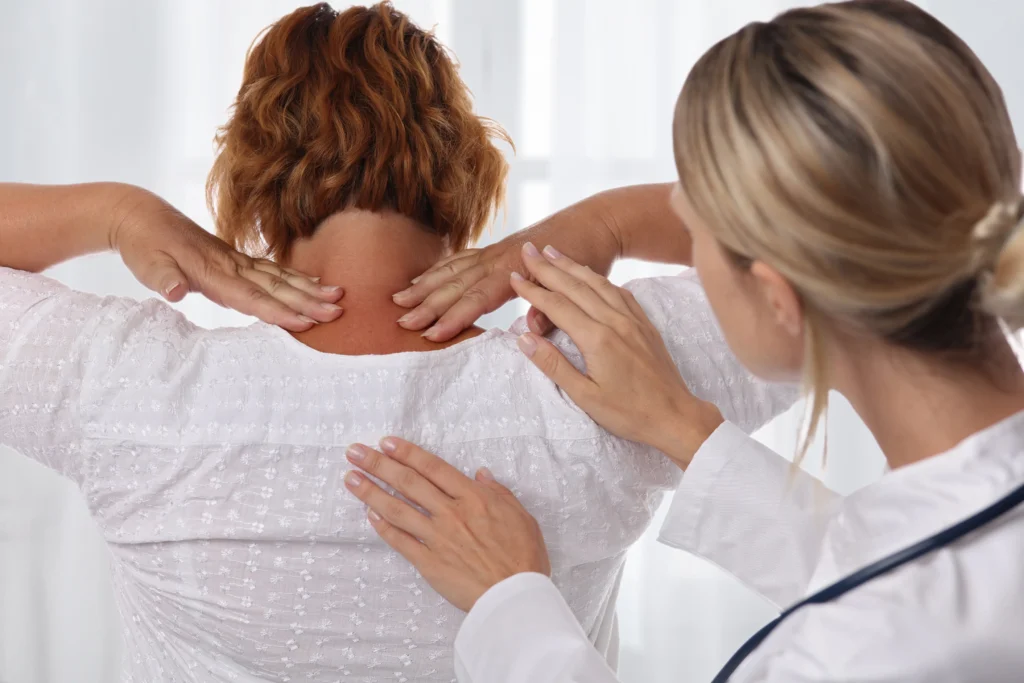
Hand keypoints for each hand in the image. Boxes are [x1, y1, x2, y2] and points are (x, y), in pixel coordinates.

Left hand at [111, 188, 342, 330]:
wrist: (142, 215)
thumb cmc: (144, 246)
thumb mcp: (145, 264)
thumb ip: (164, 279)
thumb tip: (177, 292)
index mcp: (213, 271)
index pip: (251, 296)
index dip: (278, 311)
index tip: (305, 322)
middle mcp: (232, 266)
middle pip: (276, 287)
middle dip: (308, 301)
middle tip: (338, 311)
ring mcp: (237, 261)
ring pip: (280, 277)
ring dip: (310, 289)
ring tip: (339, 297)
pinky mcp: (237, 260)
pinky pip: (273, 270)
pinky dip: (296, 278)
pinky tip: (313, 284)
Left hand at [343, 438, 550, 611]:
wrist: (516, 596)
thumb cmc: (523, 557)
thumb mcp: (520, 516)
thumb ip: (499, 493)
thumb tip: (480, 474)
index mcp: (474, 498)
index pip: (433, 468)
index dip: (407, 453)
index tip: (386, 442)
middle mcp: (451, 513)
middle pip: (409, 483)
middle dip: (379, 465)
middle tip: (355, 452)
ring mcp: (437, 538)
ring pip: (398, 509)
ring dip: (371, 492)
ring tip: (350, 478)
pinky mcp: (429, 563)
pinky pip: (401, 542)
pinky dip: (383, 527)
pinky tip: (368, 515)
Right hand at [391, 211, 621, 342]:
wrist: (598, 222)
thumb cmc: (591, 256)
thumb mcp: (579, 289)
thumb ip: (552, 312)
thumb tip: (528, 329)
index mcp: (518, 269)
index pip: (477, 297)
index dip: (453, 317)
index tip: (430, 333)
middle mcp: (500, 258)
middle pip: (457, 284)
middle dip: (427, 303)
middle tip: (400, 322)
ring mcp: (497, 251)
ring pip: (454, 270)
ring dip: (426, 286)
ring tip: (400, 299)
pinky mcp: (498, 249)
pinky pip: (463, 259)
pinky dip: (441, 269)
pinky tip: (426, 277)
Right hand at [511, 242, 722, 467]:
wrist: (675, 416)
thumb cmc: (629, 413)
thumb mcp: (585, 396)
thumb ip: (554, 365)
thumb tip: (525, 339)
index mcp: (597, 339)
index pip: (557, 306)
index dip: (533, 290)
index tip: (514, 277)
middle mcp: (615, 321)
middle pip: (575, 286)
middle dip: (548, 267)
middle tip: (528, 250)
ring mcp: (632, 320)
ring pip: (597, 284)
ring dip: (573, 266)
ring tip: (553, 252)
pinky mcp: (644, 323)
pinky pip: (619, 292)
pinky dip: (599, 278)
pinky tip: (590, 274)